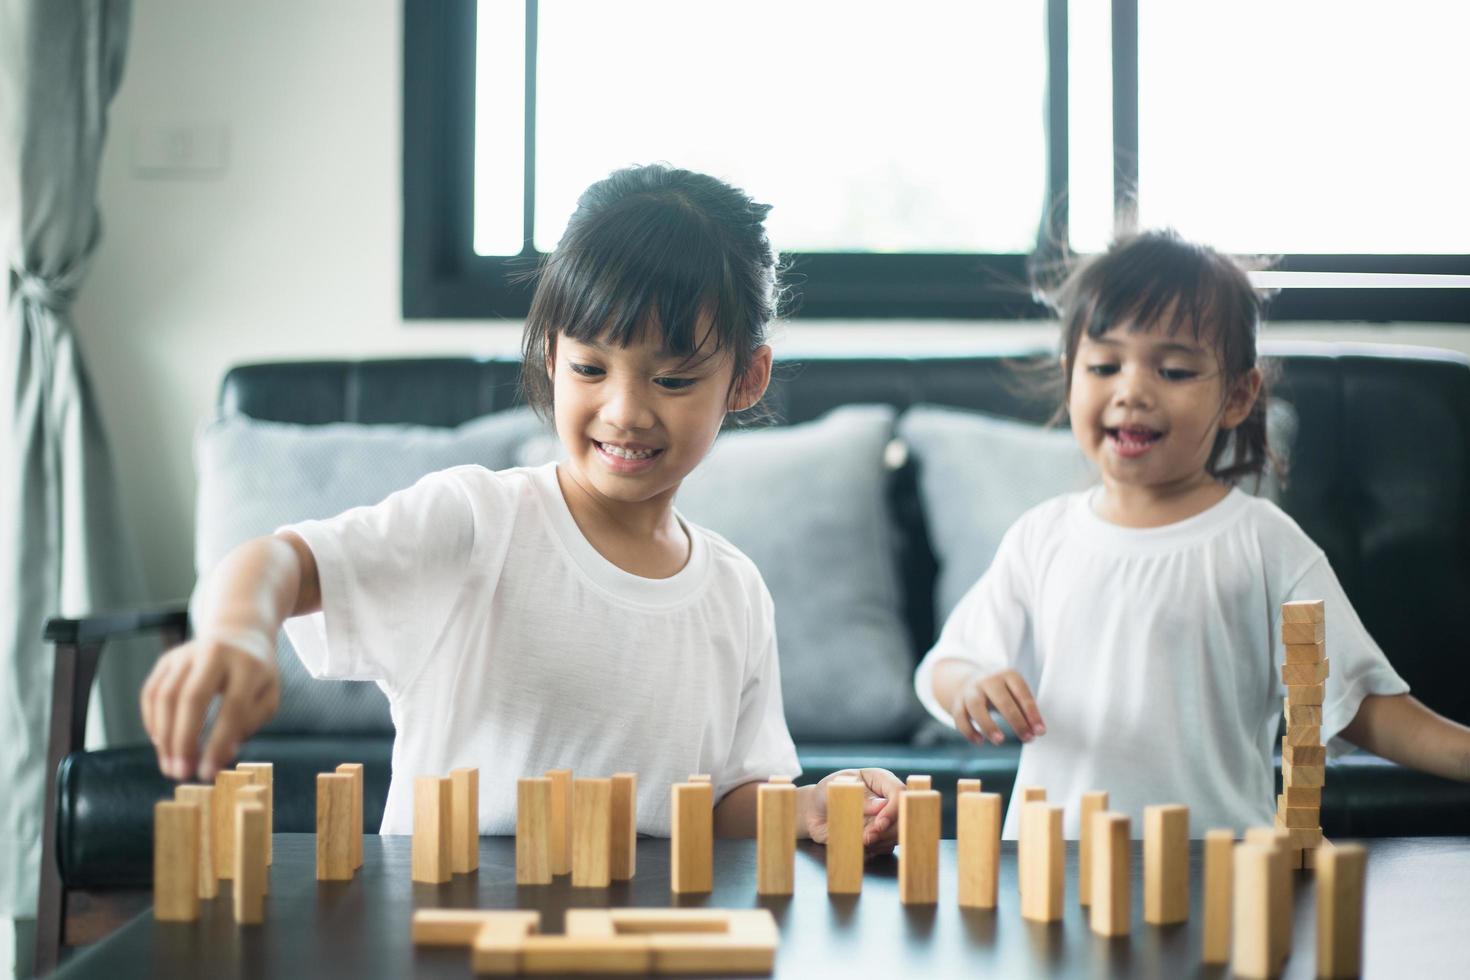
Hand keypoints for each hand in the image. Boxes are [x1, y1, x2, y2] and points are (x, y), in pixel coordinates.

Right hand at [140, 632, 279, 781]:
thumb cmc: (256, 673)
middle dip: (184, 741)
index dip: (218, 742)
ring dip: (164, 737)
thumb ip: (249, 724)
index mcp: (248, 664)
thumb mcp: (267, 696)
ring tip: (170, 766)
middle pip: (192, 698)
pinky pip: (151, 692)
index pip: (233, 707)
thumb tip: (222, 755)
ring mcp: (186, 653)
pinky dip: (152, 721)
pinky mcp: (167, 659)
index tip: (208, 772)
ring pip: (166, 696)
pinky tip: (161, 743)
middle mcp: (215, 653)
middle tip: (181, 773)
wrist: (238, 633)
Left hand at [804, 768, 903, 855]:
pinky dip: (875, 848)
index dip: (893, 809)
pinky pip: (886, 845)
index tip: (879, 823)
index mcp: (881, 780)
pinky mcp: (881, 835)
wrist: (816, 812)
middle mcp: (887, 798)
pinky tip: (860, 843)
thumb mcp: (837, 788)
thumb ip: (858, 796)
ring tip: (860, 840)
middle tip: (868, 837)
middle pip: (903, 815)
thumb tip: (882, 806)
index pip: (899, 792)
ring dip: (880, 840)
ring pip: (897, 832)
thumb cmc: (827, 793)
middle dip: (887, 830)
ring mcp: (886, 817)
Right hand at [948, 667, 1045, 746]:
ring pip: (976, 707)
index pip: (1022, 693)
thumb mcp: (1015, 693)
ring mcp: (971, 691)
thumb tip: (1036, 731)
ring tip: (1000, 740)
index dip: (1032, 713)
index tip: (1040, 731)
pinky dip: (969, 731)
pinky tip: (980, 741)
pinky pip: (960, 718)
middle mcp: (988, 680)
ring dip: (988, 725)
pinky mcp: (957, 703)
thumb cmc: (1001, 692)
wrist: (970, 681)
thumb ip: (1025, 710)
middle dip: (1016, 722)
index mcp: (1007, 675)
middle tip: (1027, 738)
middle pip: (1002, 700)